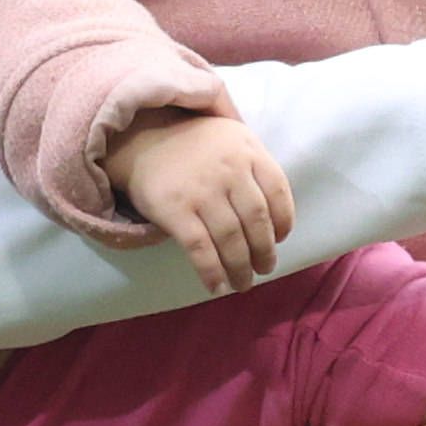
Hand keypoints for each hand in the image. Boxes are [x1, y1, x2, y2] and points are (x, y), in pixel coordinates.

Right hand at [109, 111, 295, 294]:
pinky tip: (217, 286)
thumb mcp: (232, 140)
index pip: (278, 191)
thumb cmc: (195, 146)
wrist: (141, 138)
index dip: (284, 221)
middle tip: (265, 269)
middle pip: (256, 220)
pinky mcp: (175, 209)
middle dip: (264, 251)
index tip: (281, 239)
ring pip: (231, 238)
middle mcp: (229, 169)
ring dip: (240, 267)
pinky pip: (200, 248)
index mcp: (248, 150)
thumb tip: (275, 221)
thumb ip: (255, 168)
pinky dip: (211, 272)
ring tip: (243, 283)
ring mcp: (202, 190)